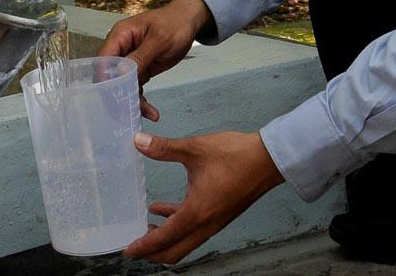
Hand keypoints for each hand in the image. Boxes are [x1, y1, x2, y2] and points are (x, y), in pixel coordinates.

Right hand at [98, 0, 213, 120]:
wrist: (188, 22)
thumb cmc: (174, 23)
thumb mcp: (159, 40)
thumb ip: (140, 56)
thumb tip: (121, 72)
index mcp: (120, 35)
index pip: (103, 60)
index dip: (105, 79)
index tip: (114, 96)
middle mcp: (121, 48)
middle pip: (109, 76)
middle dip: (118, 95)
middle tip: (127, 112)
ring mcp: (130, 60)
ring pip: (122, 85)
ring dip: (132, 101)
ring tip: (148, 114)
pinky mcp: (140, 68)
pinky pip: (134, 87)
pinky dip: (141, 99)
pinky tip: (151, 112)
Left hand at [123, 129, 284, 263]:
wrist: (268, 159)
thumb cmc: (236, 155)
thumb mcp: (195, 148)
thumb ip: (164, 148)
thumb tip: (138, 142)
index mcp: (197, 212)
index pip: (164, 239)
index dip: (143, 246)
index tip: (127, 250)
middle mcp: (205, 224)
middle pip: (174, 251)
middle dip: (152, 253)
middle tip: (133, 246)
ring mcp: (214, 222)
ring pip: (184, 242)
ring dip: (164, 240)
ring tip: (145, 229)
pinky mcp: (219, 215)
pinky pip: (194, 229)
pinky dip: (176, 225)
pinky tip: (162, 210)